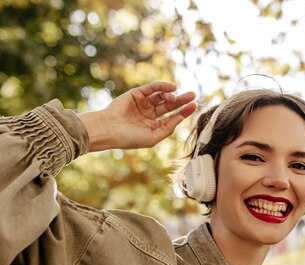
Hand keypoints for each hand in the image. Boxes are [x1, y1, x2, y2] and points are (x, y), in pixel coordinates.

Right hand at [79, 81, 196, 151]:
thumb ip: (168, 128)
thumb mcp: (153, 137)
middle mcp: (149, 113)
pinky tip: (172, 88)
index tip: (195, 106)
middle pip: (170, 105)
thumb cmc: (130, 138)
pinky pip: (152, 88)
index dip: (184, 111)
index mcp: (153, 125)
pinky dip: (162, 86)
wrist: (110, 130)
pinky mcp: (136, 94)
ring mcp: (143, 103)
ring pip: (161, 96)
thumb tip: (181, 118)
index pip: (172, 117)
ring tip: (175, 97)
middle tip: (193, 95)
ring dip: (171, 95)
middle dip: (182, 100)